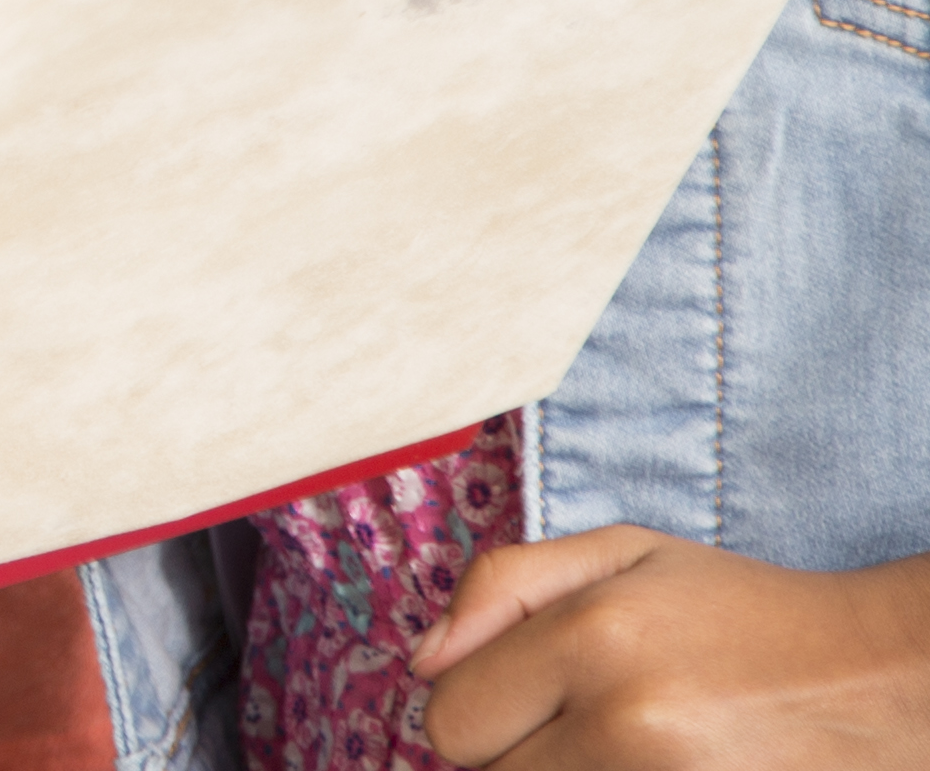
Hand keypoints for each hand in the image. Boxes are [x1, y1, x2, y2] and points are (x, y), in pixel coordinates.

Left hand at [414, 528, 929, 768]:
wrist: (885, 677)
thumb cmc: (743, 611)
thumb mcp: (622, 554)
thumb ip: (501, 588)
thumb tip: (420, 661)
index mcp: (595, 640)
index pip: (449, 721)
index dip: (477, 708)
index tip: (525, 694)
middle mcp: (630, 725)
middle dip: (519, 749)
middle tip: (585, 717)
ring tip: (630, 741)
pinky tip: (664, 764)